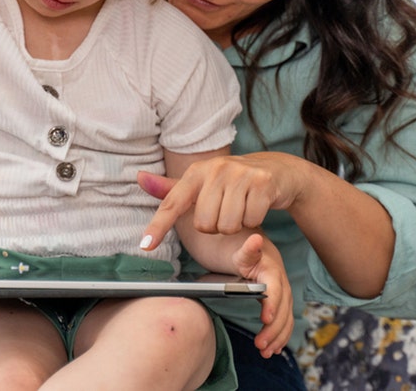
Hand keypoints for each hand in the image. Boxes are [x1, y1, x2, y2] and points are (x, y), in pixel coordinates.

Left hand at [138, 152, 306, 250]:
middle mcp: (216, 169)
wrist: (276, 170)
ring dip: (235, 227)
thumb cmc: (232, 181)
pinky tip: (256, 207)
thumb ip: (171, 188)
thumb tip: (139, 177)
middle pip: (204, 224)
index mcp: (196, 172)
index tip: (145, 246)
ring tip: (240, 210)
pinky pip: (251, 222)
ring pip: (227, 225)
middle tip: (225, 212)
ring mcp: (241, 174)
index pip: (172, 203)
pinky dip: (253, 222)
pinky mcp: (263, 183)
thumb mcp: (201, 182)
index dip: (158, 226)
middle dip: (215, 227)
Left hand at [232, 233, 293, 357]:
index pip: (275, 290)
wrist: (251, 247)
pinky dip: (281, 336)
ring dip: (278, 337)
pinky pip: (284, 321)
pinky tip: (274, 350)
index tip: (266, 319)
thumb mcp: (240, 249)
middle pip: (282, 309)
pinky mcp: (279, 303)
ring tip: (265, 353)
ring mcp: (282, 294)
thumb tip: (255, 239)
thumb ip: (248, 249)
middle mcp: (281, 283)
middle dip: (274, 329)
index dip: (272, 305)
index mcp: (271, 270)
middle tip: (260, 345)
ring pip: (286, 318)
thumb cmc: (241, 250)